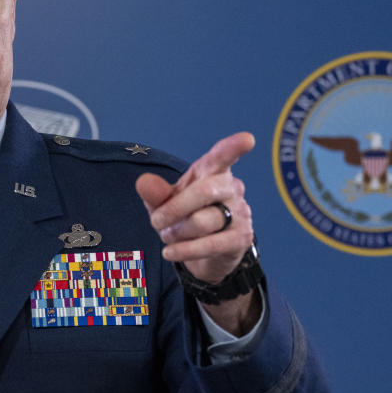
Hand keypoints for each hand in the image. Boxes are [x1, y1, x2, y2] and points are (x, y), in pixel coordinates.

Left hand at [135, 133, 259, 332]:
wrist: (203, 252)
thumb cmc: (184, 216)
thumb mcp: (164, 204)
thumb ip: (154, 193)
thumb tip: (143, 182)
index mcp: (211, 172)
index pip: (221, 157)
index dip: (232, 148)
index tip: (247, 139)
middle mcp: (231, 188)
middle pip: (204, 191)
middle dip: (173, 209)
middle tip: (155, 221)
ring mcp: (240, 212)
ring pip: (204, 221)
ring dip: (177, 232)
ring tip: (168, 236)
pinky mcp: (241, 238)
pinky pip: (210, 244)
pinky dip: (185, 250)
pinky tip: (170, 252)